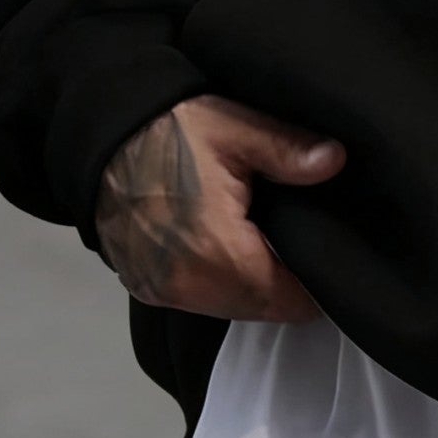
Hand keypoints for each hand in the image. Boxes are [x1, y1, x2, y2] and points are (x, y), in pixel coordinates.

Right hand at [94, 93, 346, 321]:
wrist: (102, 138)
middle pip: (261, 309)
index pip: (288, 300)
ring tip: (273, 246)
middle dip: (287, 287)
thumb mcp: (236, 128)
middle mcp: (188, 287)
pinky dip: (222, 283)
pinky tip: (234, 249)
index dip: (317, 284)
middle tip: (307, 246)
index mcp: (217, 254)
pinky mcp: (145, 287)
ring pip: (230, 307)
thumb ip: (289, 151)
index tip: (330, 255)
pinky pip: (200, 300)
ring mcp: (163, 291)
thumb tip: (336, 161)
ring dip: (254, 287)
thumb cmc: (174, 131)